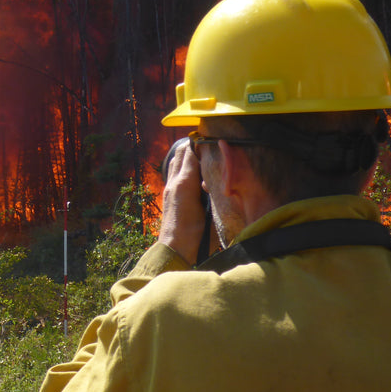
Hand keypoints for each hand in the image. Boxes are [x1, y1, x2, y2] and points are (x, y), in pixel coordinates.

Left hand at [157, 137, 207, 265]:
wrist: (174, 250)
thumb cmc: (194, 236)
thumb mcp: (211, 214)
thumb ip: (215, 193)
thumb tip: (223, 177)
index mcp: (184, 184)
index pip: (191, 154)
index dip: (202, 146)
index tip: (213, 141)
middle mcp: (174, 183)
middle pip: (181, 154)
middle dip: (193, 148)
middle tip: (209, 146)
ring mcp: (169, 188)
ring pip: (175, 162)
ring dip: (186, 157)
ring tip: (202, 156)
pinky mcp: (168, 195)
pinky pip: (173, 173)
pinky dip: (182, 168)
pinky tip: (194, 174)